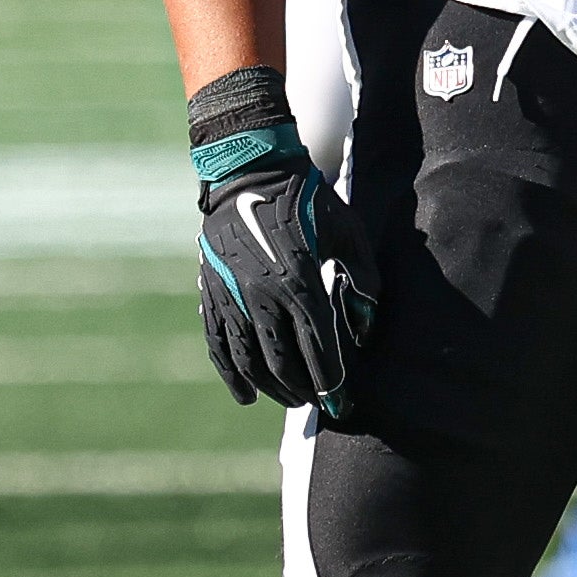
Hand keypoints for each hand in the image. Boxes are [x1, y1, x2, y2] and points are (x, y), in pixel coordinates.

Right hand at [189, 71, 377, 411]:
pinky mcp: (211, 294)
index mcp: (301, 282)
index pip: (320, 350)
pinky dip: (231, 375)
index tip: (342, 405)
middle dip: (303, 389)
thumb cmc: (308, 200)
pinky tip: (244, 396)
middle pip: (284, 363)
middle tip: (317, 401)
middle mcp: (263, 296)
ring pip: (249, 360)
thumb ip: (364, 280)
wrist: (250, 171)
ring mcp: (233, 297)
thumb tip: (365, 328)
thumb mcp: (349, 232)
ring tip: (289, 399)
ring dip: (271, 387)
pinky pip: (219, 344)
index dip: (333, 383)